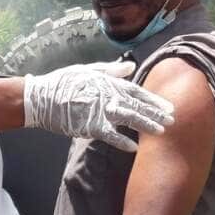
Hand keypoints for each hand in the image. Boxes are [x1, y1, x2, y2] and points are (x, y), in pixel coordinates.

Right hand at [23, 61, 174, 152]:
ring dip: (146, 125)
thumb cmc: (64, 82)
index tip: (169, 107)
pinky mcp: (90, 124)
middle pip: (138, 105)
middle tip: (173, 121)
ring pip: (129, 117)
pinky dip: (121, 140)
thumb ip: (112, 70)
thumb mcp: (88, 70)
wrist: (41, 97)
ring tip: (161, 131)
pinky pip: (110, 134)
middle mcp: (108, 95)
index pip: (137, 91)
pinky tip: (133, 147)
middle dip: (156, 113)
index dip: (154, 100)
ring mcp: (100, 110)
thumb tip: (131, 67)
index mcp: (108, 82)